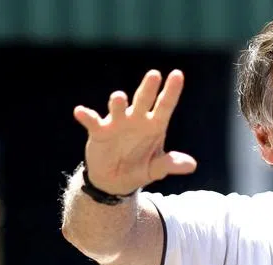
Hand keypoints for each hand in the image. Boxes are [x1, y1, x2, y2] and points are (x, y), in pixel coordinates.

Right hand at [73, 69, 197, 195]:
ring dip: (117, 104)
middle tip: (154, 75)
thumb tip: (192, 165)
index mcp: (153, 126)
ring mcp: (117, 124)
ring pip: (118, 109)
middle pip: (143, 101)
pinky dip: (86, 116)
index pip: (164, 106)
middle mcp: (136, 120)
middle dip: (148, 89)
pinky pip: (92, 122)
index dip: (171, 92)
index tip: (178, 75)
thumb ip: (171, 164)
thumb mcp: (156, 169)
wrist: (114, 181)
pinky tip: (80, 112)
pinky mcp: (99, 132)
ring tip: (118, 97)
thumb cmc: (139, 168)